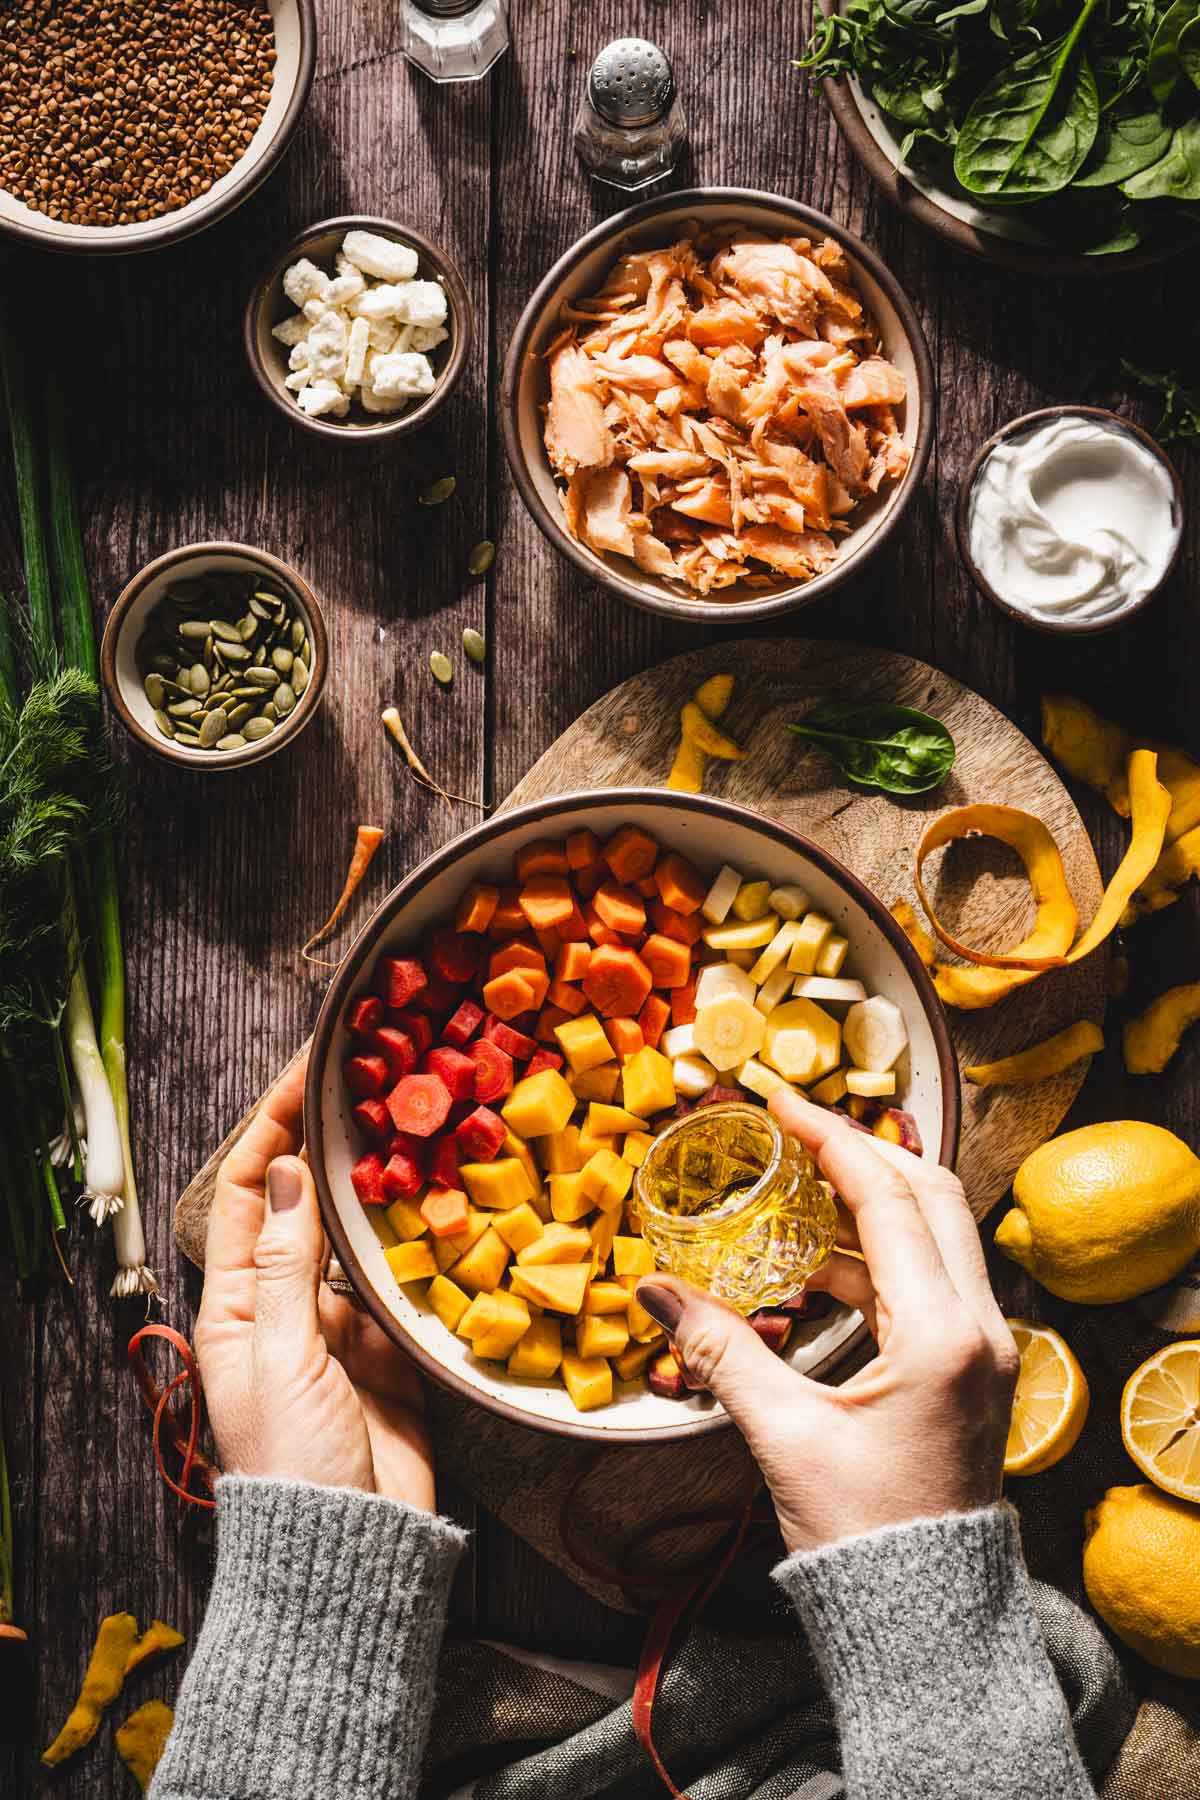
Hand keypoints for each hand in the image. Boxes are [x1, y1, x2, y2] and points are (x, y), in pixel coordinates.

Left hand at [195, 1052, 434, 1507]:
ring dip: (386, 1191)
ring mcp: (341, 1326)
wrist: (353, 1547)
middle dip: (334, 1146)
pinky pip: (407, 1282)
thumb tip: (287, 1174)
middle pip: (307, 1205)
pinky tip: (452, 1209)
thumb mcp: (281, 1356)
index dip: (272, 1128)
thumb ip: (287, 1265)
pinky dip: (426, 1248)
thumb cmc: (295, 1459)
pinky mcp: (392, 1351)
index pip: (248, 1192)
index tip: (306, 1072)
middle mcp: (286, 1305)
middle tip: (377, 1086)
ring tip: (422, 1131)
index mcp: (237, 1304)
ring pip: (362, 1237)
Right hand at [636, 1089, 1018, 1554]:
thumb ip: (720, 1350)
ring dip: (867, 1207)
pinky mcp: (969, 1370)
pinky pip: (926, 1283)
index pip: (889, 1197)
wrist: (924, 1620)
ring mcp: (982, 1348)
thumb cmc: (863, 1535)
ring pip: (934, 1237)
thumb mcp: (784, 1435)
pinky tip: (813, 1271)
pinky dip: (873, 1260)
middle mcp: (978, 1326)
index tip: (781, 1102)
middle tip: (796, 1133)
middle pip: (930, 1196)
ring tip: (793, 1196)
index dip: (831, 1138)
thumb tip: (654, 1291)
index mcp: (941, 1332)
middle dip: (862, 1153)